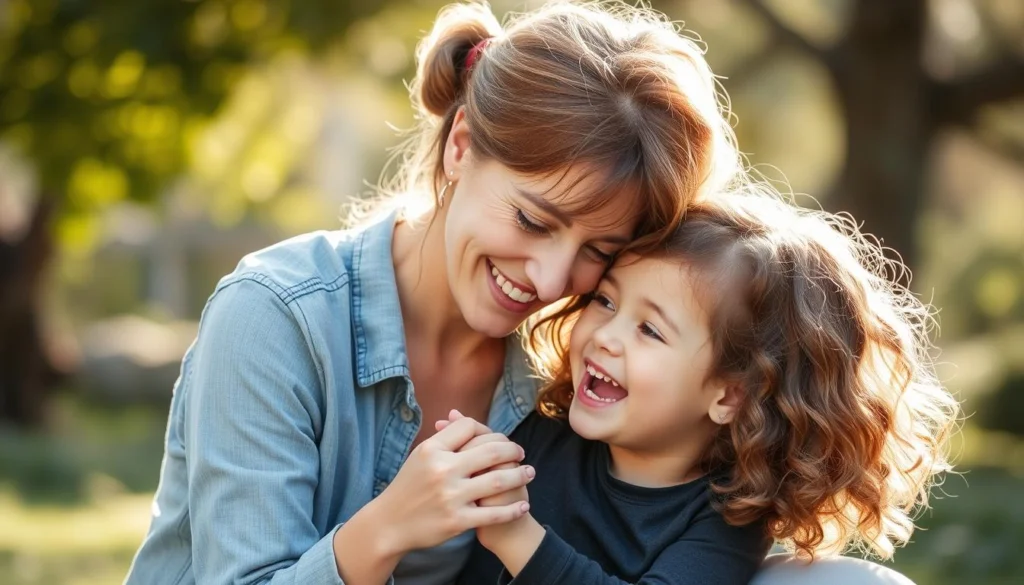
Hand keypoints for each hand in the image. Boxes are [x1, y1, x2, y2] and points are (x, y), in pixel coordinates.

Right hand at [370, 413, 534, 554]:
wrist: (389, 523)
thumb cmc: (408, 486)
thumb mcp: (420, 456)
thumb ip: (443, 438)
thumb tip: (460, 416)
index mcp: (432, 449)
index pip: (470, 427)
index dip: (487, 429)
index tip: (497, 438)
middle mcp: (442, 470)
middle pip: (491, 450)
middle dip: (513, 449)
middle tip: (521, 452)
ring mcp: (451, 496)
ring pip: (498, 481)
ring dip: (520, 475)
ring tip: (529, 472)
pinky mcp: (457, 521)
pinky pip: (494, 514)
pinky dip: (512, 509)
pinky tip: (523, 505)